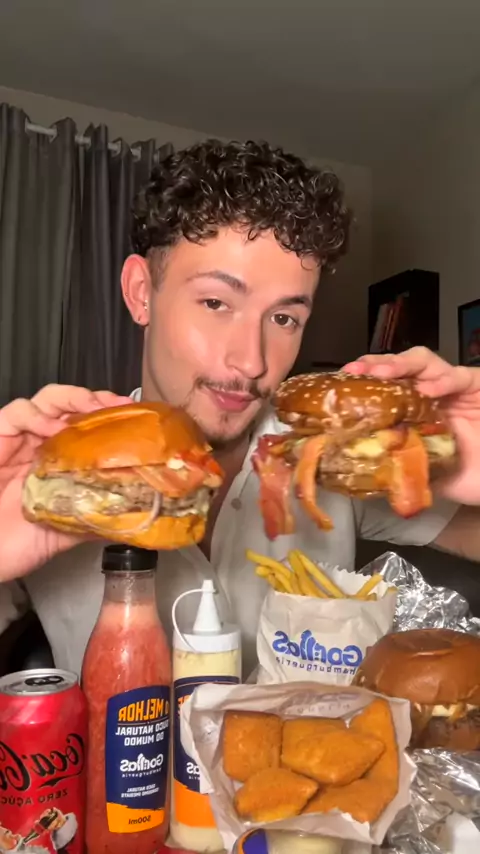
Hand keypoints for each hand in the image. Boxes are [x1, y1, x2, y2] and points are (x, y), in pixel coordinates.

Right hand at [0, 384, 130, 581]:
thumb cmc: (19, 543)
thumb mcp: (69, 529)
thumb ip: (98, 516)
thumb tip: (138, 512)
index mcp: (62, 461)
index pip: (89, 426)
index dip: (111, 418)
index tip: (136, 418)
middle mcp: (43, 444)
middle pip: (72, 405)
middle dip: (98, 400)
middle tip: (118, 406)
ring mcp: (20, 439)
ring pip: (48, 399)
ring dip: (73, 400)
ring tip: (91, 411)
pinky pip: (17, 412)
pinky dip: (38, 414)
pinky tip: (51, 428)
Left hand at [343, 347, 479, 504]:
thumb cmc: (462, 475)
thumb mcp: (422, 472)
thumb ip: (398, 464)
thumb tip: (364, 466)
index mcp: (413, 409)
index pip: (385, 385)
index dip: (365, 381)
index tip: (343, 382)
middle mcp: (430, 392)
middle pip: (400, 366)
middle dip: (377, 364)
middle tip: (359, 371)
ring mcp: (453, 387)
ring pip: (425, 362)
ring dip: (401, 364)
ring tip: (384, 374)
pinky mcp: (477, 386)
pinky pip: (460, 376)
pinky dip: (442, 381)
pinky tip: (428, 390)